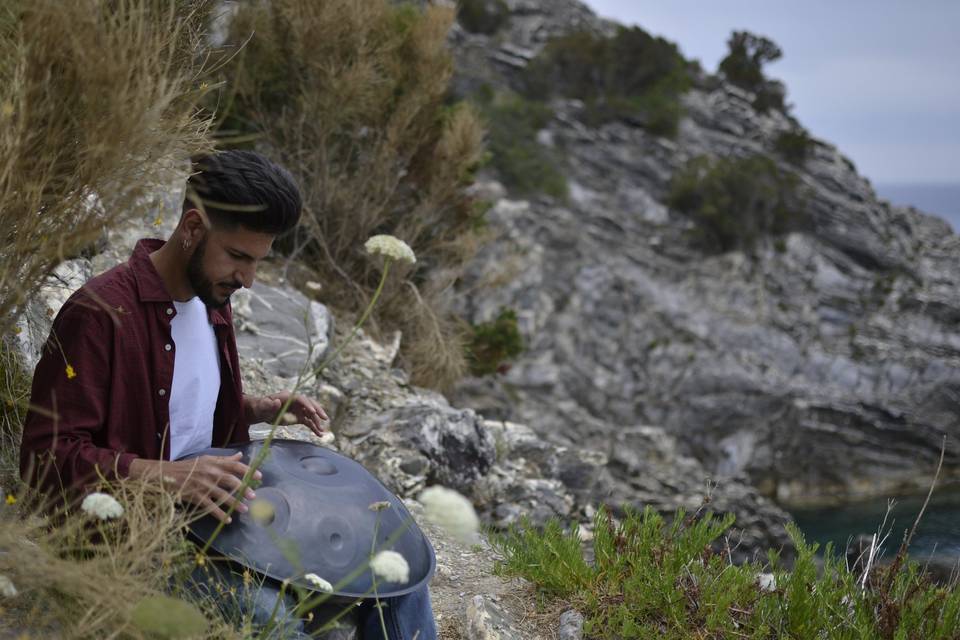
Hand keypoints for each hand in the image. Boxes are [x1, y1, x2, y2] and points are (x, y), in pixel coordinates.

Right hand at [129, 452, 260, 522]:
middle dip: (243, 488)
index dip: (248, 470)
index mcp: (214, 463)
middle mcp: (210, 473)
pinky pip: (210, 507)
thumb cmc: (188, 467)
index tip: (259, 476)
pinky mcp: (195, 497)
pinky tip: (228, 520)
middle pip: (230, 480)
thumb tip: (241, 455)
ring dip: (234, 503)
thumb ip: (224, 459)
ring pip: (222, 495)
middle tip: (253, 496)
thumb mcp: (206, 459)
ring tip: (245, 509)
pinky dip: (219, 514)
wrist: (165, 475)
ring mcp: (202, 485)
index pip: (234, 465)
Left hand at [247, 391, 329, 436]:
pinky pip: (308, 422)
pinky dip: (314, 427)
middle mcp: (296, 402)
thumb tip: (276, 402)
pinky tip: (319, 434)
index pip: (301, 399)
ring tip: (322, 431)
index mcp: (289, 396)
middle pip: (310, 404)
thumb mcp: (263, 406)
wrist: (262, 412)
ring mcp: (298, 410)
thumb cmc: (261, 407)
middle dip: (318, 411)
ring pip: (311, 414)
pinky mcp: (298, 417)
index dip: (307, 405)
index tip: (313, 412)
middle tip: (324, 418)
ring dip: (317, 422)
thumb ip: (269, 404)